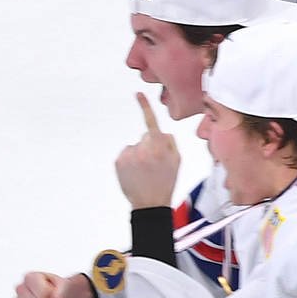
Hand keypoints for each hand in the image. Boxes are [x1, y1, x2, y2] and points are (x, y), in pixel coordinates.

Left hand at [115, 93, 179, 209]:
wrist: (150, 204)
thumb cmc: (165, 182)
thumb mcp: (177, 161)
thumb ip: (170, 142)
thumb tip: (160, 132)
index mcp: (159, 147)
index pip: (151, 123)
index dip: (145, 107)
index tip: (138, 94)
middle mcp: (143, 148)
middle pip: (145, 137)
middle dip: (149, 146)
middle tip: (153, 165)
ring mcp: (129, 155)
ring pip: (134, 146)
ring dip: (138, 155)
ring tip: (144, 172)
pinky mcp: (119, 162)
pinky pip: (125, 154)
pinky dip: (129, 161)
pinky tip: (135, 173)